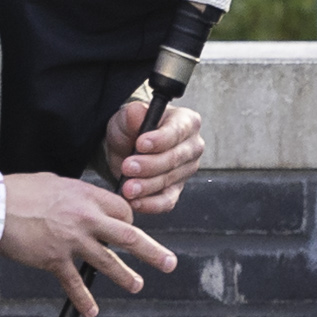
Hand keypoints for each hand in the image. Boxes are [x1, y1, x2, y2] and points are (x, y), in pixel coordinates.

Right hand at [0, 170, 178, 316]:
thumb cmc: (20, 191)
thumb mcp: (55, 182)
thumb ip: (75, 194)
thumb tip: (81, 200)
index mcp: (87, 196)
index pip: (122, 211)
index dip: (128, 222)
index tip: (128, 229)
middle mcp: (86, 218)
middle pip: (128, 236)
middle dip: (151, 252)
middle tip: (169, 263)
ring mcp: (72, 241)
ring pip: (107, 261)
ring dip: (125, 276)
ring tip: (137, 285)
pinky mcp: (55, 259)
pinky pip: (74, 283)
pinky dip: (83, 299)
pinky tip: (91, 310)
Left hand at [103, 91, 204, 215]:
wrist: (124, 148)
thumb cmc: (131, 128)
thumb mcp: (127, 117)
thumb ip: (132, 114)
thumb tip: (137, 112)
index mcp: (187, 122)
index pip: (177, 132)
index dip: (160, 140)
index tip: (140, 144)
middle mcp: (192, 147)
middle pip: (175, 159)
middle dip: (150, 165)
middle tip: (128, 167)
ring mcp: (186, 171)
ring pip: (169, 181)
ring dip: (147, 186)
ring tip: (127, 188)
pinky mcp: (176, 190)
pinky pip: (167, 201)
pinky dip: (151, 204)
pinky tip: (135, 202)